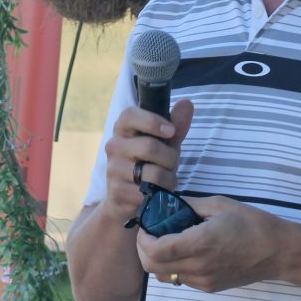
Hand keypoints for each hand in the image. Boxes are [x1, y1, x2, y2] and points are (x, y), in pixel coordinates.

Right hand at [102, 99, 193, 226]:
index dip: (152, 121)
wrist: (126, 197)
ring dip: (168, 178)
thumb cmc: (147, 163)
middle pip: (149, 147)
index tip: (171, 131)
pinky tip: (155, 192)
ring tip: (165, 180)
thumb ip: (176, 125)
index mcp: (123, 128)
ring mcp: (113, 169)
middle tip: (172, 164)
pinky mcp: (117, 191)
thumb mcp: (164, 143)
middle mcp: (114, 146)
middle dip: (170, 158)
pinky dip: (160, 194)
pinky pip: (149, 192)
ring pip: (153, 173)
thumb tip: (187, 103)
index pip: (130, 115)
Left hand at [136, 195, 285, 291]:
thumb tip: (166, 202)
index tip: (145, 225)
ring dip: (156, 260)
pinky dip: (172, 267)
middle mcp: (198, 267)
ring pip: (163, 276)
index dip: (142, 239)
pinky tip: (184, 251)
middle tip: (149, 232)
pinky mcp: (209, 287)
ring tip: (165, 241)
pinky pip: (180, 280)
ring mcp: (203, 281)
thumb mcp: (218, 204)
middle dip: (143, 250)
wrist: (277, 252)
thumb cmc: (251, 223)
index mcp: (199, 243)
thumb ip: (188, 204)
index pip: (155, 250)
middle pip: (152, 267)